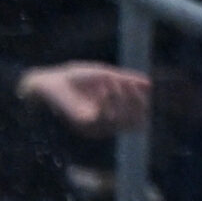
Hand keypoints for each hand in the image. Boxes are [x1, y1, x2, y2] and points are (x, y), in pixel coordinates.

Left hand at [18, 62, 150, 137]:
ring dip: (121, 99)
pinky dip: (108, 101)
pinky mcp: (82, 124)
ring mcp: (93, 125)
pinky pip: (103, 118)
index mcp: (111, 112)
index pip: (137, 117)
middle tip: (128, 84)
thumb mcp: (106, 75)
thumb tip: (149, 84)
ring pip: (119, 121)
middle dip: (135, 102)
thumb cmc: (76, 78)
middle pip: (132, 123)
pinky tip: (105, 88)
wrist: (52, 81)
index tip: (143, 87)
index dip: (143, 104)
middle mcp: (104, 123)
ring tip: (113, 81)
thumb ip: (127, 80)